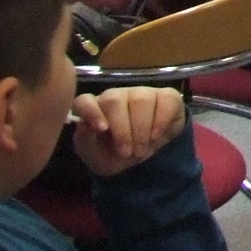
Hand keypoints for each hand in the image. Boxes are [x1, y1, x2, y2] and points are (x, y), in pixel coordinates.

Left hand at [70, 86, 185, 176]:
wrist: (141, 156)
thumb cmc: (113, 155)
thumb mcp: (96, 157)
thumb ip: (86, 141)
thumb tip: (86, 126)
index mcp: (94, 108)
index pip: (84, 101)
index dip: (91, 112)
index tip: (102, 130)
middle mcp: (115, 96)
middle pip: (114, 100)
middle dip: (123, 131)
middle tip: (128, 153)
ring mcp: (141, 93)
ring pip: (140, 99)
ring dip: (142, 129)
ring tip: (141, 150)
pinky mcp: (166, 96)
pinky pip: (166, 99)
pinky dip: (162, 120)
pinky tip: (156, 136)